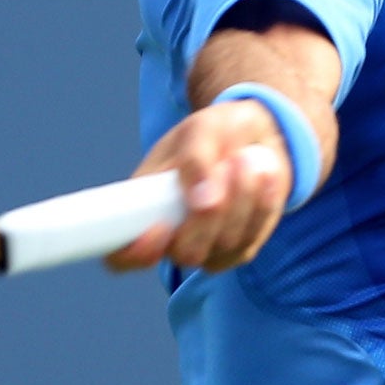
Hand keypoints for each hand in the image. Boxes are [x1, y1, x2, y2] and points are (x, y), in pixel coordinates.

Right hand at [105, 101, 291, 272]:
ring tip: (245, 160)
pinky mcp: (239, 248)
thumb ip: (195, 159)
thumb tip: (200, 201)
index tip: (160, 226)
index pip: (121, 255)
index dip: (135, 253)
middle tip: (227, 166)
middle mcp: (172, 235)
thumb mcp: (203, 128)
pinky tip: (264, 176)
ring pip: (223, 247)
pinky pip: (250, 242)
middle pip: (183, 254)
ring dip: (241, 200)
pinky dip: (262, 207)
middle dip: (209, 215)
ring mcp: (207, 247)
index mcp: (142, 207)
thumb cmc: (217, 132)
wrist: (257, 137)